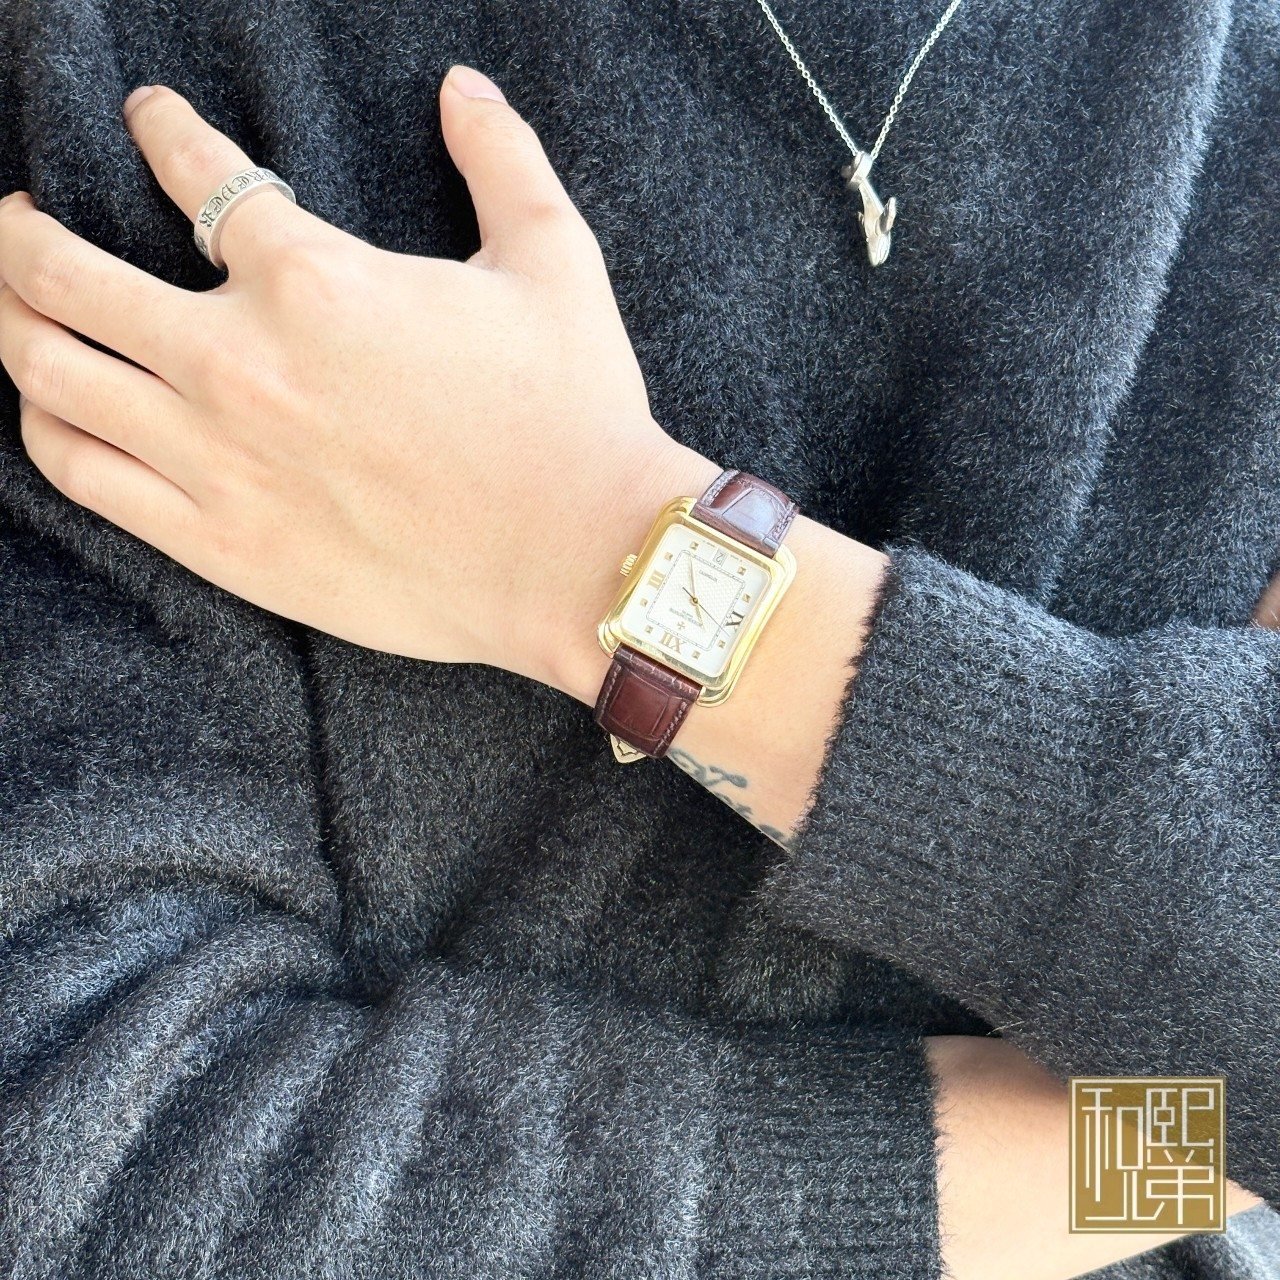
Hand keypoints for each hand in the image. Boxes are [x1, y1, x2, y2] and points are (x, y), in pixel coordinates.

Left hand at [0, 66, 708, 690]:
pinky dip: (47, 429)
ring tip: (11, 307)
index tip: (149, 119)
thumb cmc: (572, 414)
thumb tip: (464, 88)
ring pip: (49, 374)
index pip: (193, 173)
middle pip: (60, 276)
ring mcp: (216, 458)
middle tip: (12, 218)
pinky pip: (84, 476)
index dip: (161, 129)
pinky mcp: (220, 543)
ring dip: (11, 324)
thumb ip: (501, 161)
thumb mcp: (556, 263)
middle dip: (17, 233)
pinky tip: (49, 409)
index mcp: (313, 278)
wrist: (578, 559)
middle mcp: (237, 360)